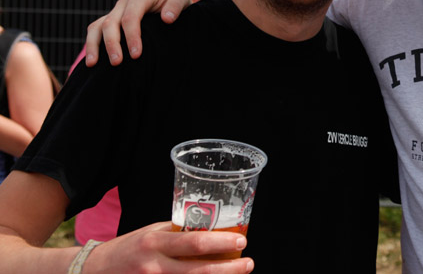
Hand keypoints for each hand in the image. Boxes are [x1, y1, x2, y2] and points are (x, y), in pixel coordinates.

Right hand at [83, 222, 252, 272]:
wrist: (94, 270)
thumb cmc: (129, 247)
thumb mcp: (152, 233)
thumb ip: (178, 234)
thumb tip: (212, 232)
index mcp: (155, 242)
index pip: (194, 243)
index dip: (221, 243)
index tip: (242, 241)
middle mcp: (154, 266)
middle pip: (200, 271)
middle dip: (230, 269)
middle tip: (249, 263)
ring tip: (239, 273)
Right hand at [84, 0, 191, 66]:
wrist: (171, 2)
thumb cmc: (176, 2)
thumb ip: (176, 5)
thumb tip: (167, 18)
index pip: (131, 17)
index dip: (132, 36)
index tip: (136, 55)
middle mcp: (124, 4)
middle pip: (111, 23)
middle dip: (112, 44)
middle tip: (117, 63)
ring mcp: (115, 13)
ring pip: (97, 27)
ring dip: (94, 45)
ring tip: (92, 64)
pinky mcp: (110, 22)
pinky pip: (95, 31)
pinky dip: (91, 45)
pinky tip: (91, 62)